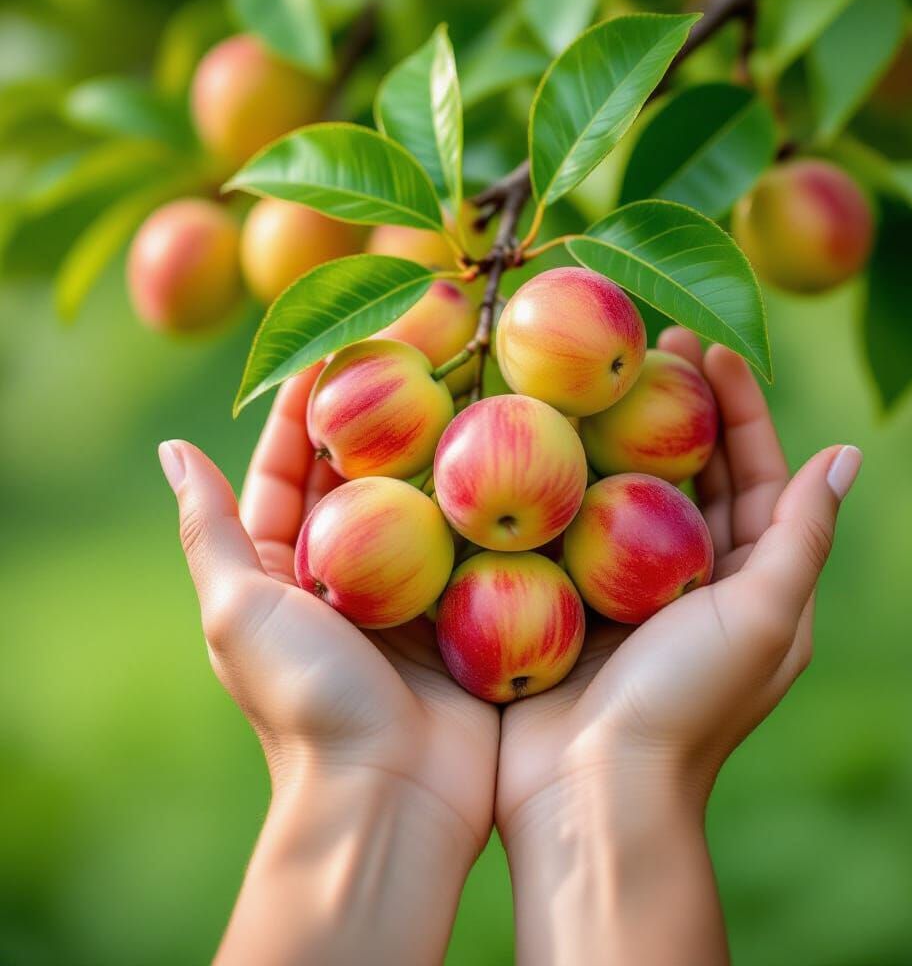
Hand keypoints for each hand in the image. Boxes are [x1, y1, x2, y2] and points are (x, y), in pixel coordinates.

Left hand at [159, 366, 498, 964]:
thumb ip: (209, 531)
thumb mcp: (239, 610)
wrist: (391, 795)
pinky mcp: (462, 610)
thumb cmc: (305, 700)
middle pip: (356, 475)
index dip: (298, 410)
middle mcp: (343, 573)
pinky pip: (471, 540)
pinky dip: (481, 499)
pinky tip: (503, 450)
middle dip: (375, 415)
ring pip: (419, 499)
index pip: (283, 470)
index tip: (327, 352)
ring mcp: (408, 591)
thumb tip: (173, 450)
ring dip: (434, 447)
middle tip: (407, 352)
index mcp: (281, 570)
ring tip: (461, 384)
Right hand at [496, 328, 861, 964]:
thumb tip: (847, 454)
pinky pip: (574, 518)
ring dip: (619, 431)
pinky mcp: (571, 593)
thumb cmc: (687, 704)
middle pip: (692, 468)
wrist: (590, 793)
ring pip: (629, 486)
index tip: (712, 347)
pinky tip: (546, 432)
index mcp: (752, 578)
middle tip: (649, 342)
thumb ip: (803, 536)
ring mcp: (628, 584)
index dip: (740, 406)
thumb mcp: (764, 618)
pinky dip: (567, 475)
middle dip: (677, 404)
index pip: (757, 471)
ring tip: (596, 372)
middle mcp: (693, 575)